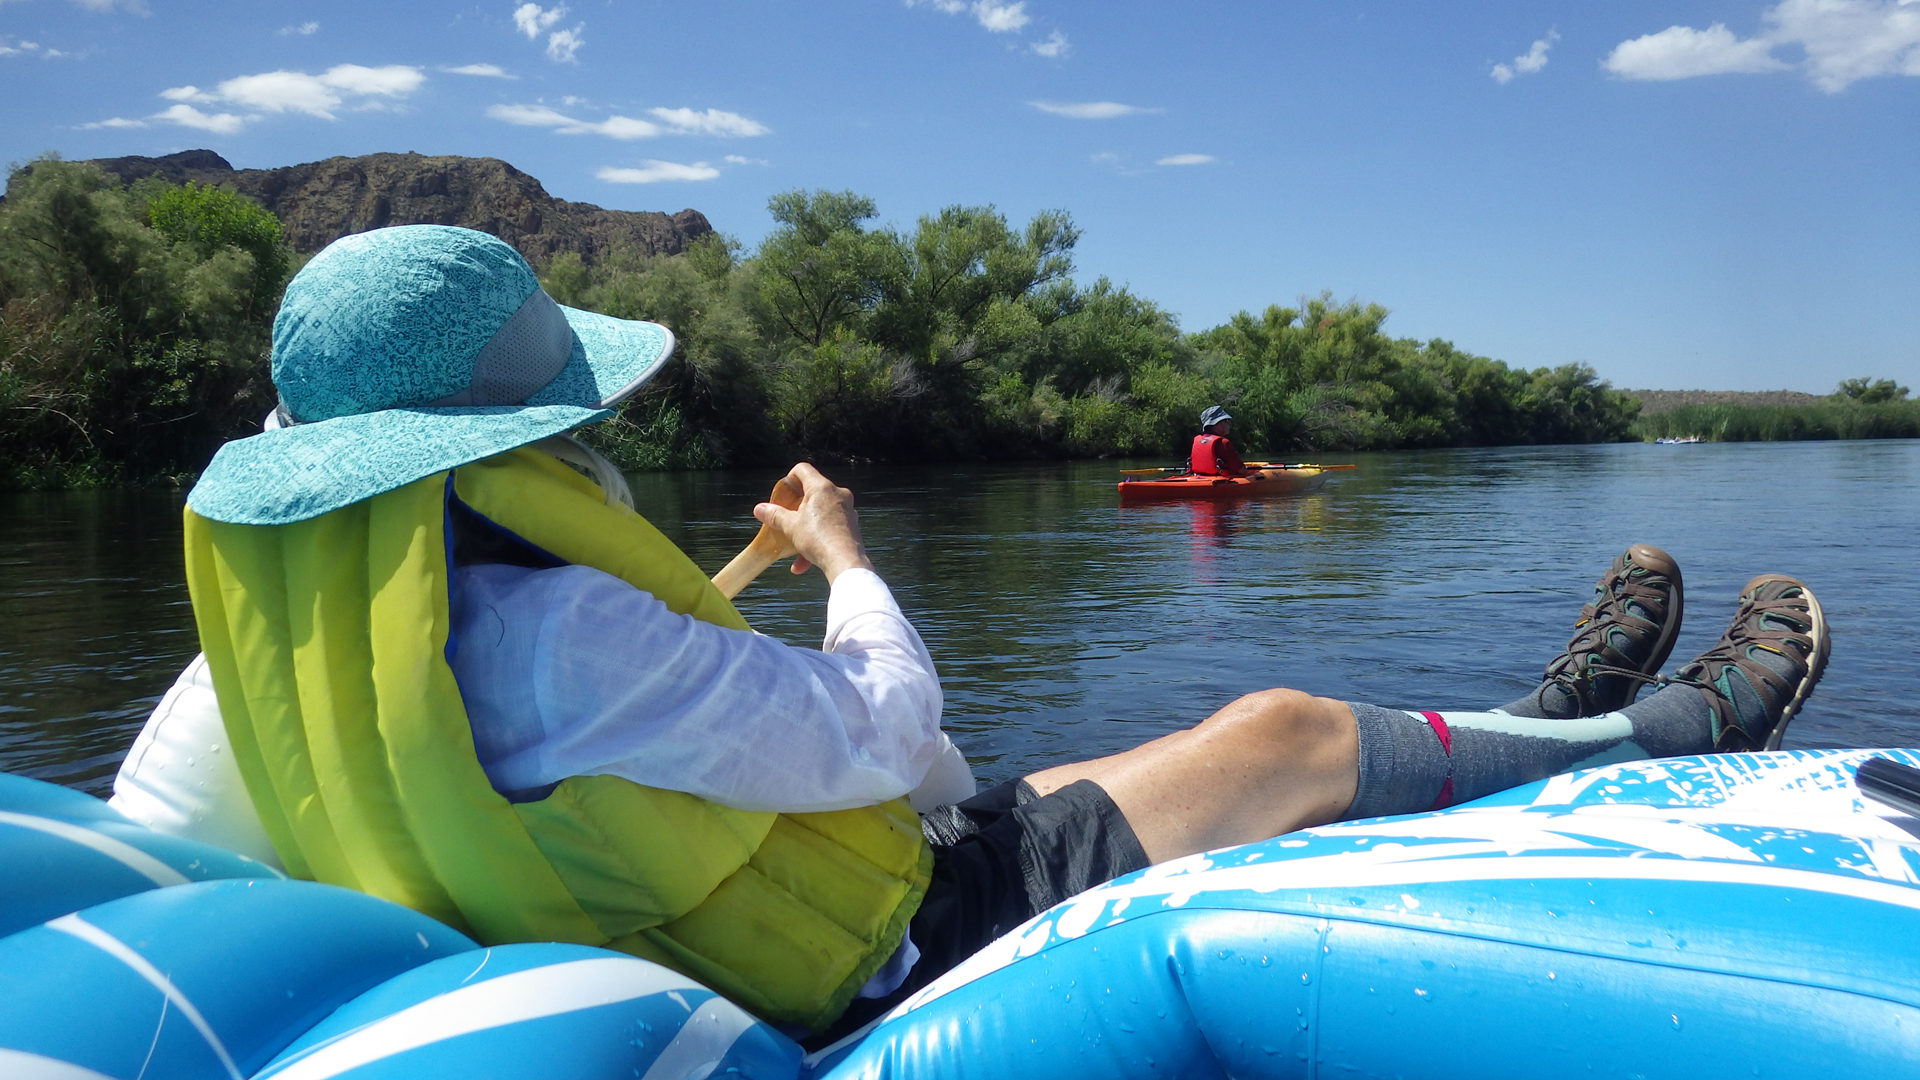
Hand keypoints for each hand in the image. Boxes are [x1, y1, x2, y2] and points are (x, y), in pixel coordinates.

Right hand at [752, 463, 874, 582]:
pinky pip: (829, 529)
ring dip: (804, 531)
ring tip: (793, 549)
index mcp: (822, 487)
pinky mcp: (851, 525)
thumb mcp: (791, 526)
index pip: (803, 469)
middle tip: (786, 520)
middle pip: (811, 493)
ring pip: (820, 515)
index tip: (783, 495)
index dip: (789, 478)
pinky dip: (816, 541)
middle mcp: (838, 494)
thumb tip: (759, 508)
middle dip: (796, 510)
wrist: (845, 563)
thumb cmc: (818, 539)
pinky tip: (803, 564)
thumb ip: (775, 515)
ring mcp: (847, 510)